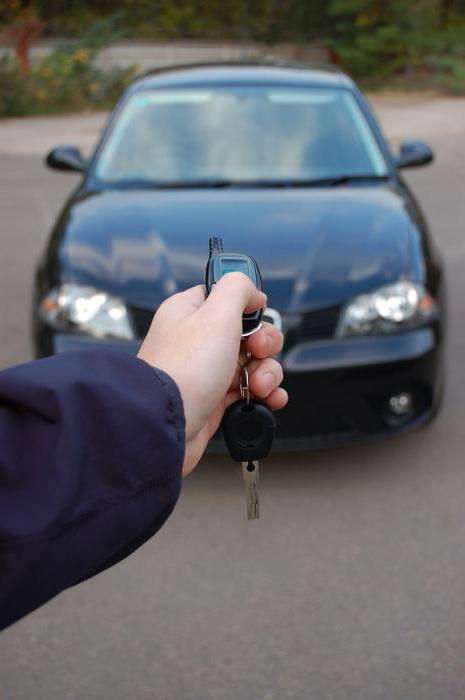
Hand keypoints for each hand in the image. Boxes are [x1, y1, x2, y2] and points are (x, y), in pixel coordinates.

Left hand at [138, 272, 287, 475]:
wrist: (167, 424)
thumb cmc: (184, 370)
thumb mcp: (216, 313)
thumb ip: (238, 288)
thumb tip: (253, 292)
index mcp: (190, 313)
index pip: (226, 297)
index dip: (249, 306)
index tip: (256, 317)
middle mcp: (196, 341)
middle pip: (248, 333)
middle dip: (264, 345)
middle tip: (257, 353)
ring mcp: (206, 372)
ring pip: (253, 364)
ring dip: (267, 373)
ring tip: (259, 386)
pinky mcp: (214, 401)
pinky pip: (248, 392)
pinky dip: (264, 396)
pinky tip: (268, 400)